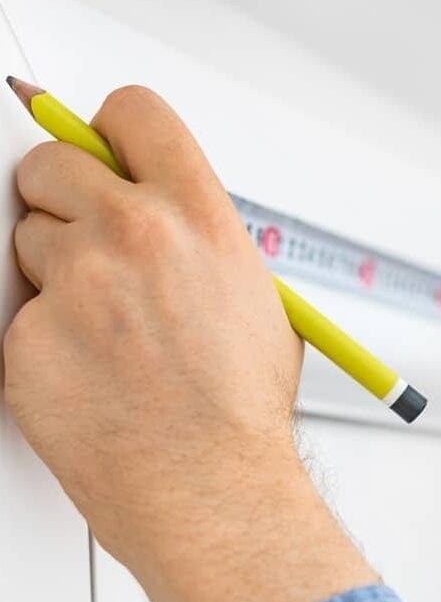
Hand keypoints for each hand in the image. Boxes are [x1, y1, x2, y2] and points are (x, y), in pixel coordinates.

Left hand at [5, 86, 376, 601]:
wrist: (211, 488)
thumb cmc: (240, 406)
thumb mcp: (255, 298)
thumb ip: (204, 240)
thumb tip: (169, 213)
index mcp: (199, 218)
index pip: (132, 112)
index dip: (112, 127)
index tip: (102, 148)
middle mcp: (134, 236)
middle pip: (52, 162)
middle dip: (63, 195)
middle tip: (89, 242)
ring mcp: (75, 285)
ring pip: (28, 236)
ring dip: (55, 270)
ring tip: (106, 328)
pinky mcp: (26, 339)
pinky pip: (18, 310)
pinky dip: (44, 332)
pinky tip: (89, 367)